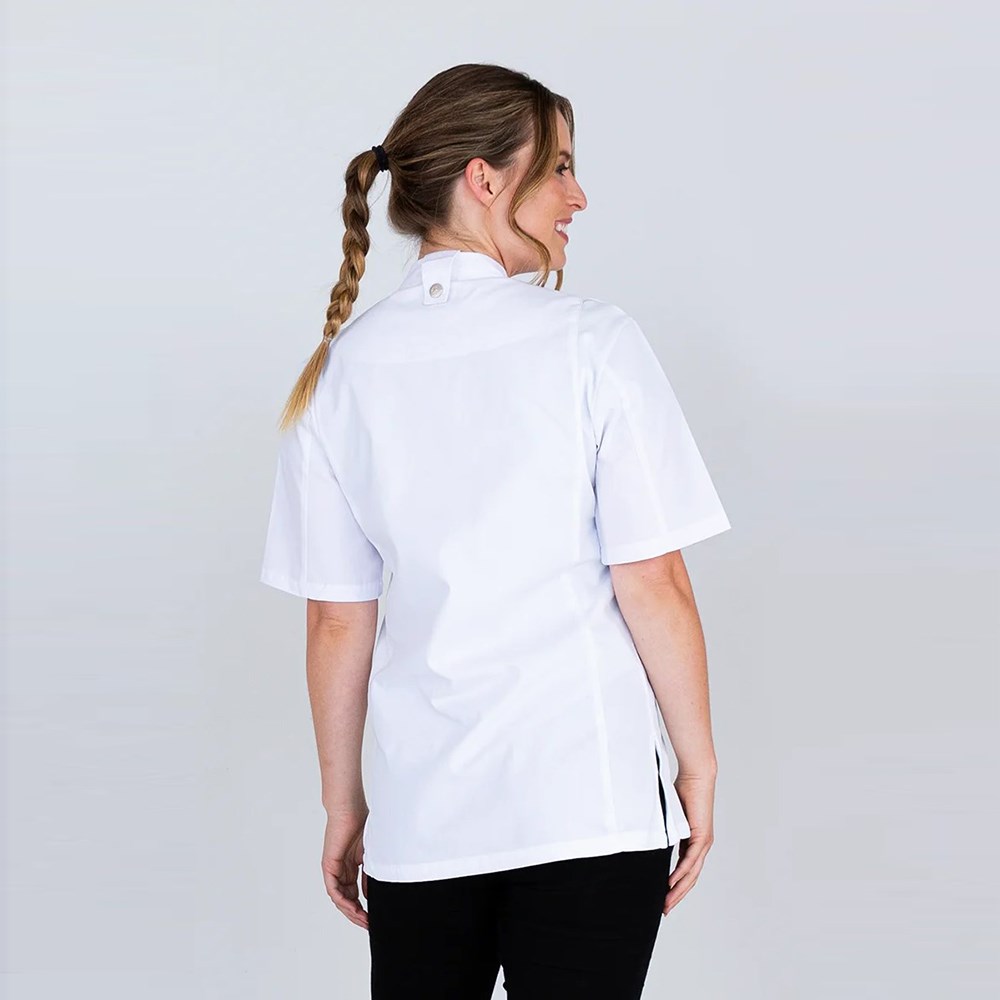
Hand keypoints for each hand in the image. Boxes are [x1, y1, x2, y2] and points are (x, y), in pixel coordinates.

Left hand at [321, 809, 368, 929]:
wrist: (349, 809)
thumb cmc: (361, 824)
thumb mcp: (370, 855)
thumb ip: (369, 875)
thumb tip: (370, 897)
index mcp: (350, 868)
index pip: (354, 894)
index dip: (363, 908)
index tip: (374, 918)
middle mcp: (341, 871)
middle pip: (347, 900)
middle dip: (358, 914)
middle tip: (370, 925)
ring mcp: (334, 870)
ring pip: (340, 899)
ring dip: (351, 912)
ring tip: (364, 920)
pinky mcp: (329, 867)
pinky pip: (334, 890)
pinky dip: (343, 901)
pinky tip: (354, 908)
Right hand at [664, 773, 715, 915]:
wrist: (697, 777)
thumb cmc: (683, 791)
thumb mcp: (669, 816)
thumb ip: (662, 829)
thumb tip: (646, 836)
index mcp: (693, 842)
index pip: (685, 870)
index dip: (676, 886)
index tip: (663, 898)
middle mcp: (700, 846)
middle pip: (689, 878)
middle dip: (676, 896)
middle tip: (664, 910)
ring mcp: (703, 843)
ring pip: (691, 874)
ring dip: (678, 890)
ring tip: (667, 903)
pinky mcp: (702, 836)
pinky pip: (690, 860)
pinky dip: (681, 874)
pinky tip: (671, 884)